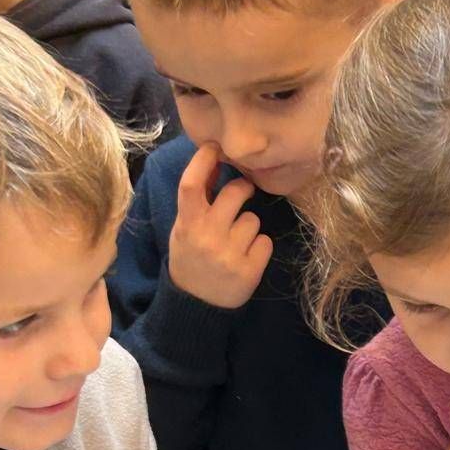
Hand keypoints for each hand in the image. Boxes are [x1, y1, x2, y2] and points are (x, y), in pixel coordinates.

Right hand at [169, 143, 274, 308]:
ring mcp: (229, 255)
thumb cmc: (191, 258)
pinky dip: (259, 246)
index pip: (191, 184)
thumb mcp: (184, 229)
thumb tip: (214, 163)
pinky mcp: (249, 271)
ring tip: (236, 241)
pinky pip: (265, 242)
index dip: (203, 161)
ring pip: (253, 220)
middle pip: (235, 193)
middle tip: (243, 191)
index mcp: (187, 224)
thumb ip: (198, 201)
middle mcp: (207, 237)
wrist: (197, 303)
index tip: (214, 146)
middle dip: (243, 188)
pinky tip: (246, 256)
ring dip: (249, 226)